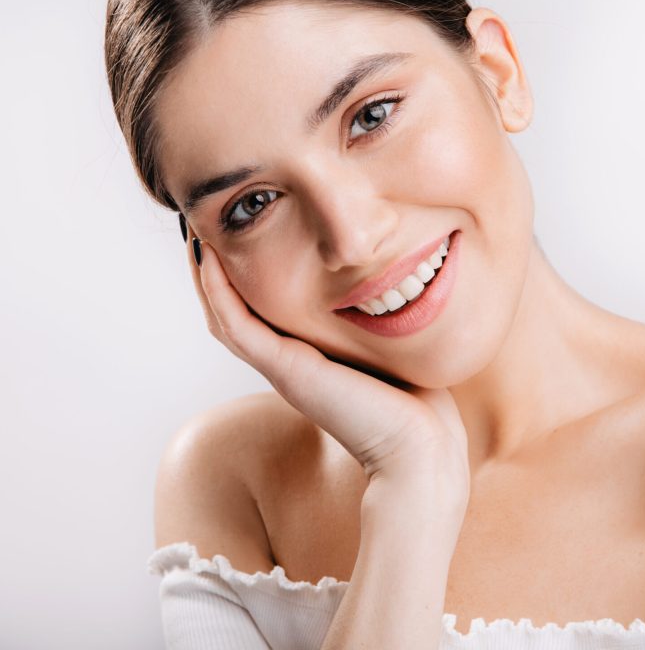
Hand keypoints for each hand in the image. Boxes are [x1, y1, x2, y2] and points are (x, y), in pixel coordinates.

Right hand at [182, 227, 468, 491]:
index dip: (242, 276)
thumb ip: (381, 319)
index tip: (241, 235)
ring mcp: (281, 366)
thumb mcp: (390, 344)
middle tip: (204, 227)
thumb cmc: (415, 400)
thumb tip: (400, 283)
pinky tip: (208, 258)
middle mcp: (287, 361)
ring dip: (206, 276)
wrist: (419, 445)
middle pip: (232, 312)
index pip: (259, 312)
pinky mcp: (285, 369)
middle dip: (215, 271)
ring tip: (197, 235)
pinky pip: (235, 324)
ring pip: (223, 316)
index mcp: (307, 356)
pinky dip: (217, 291)